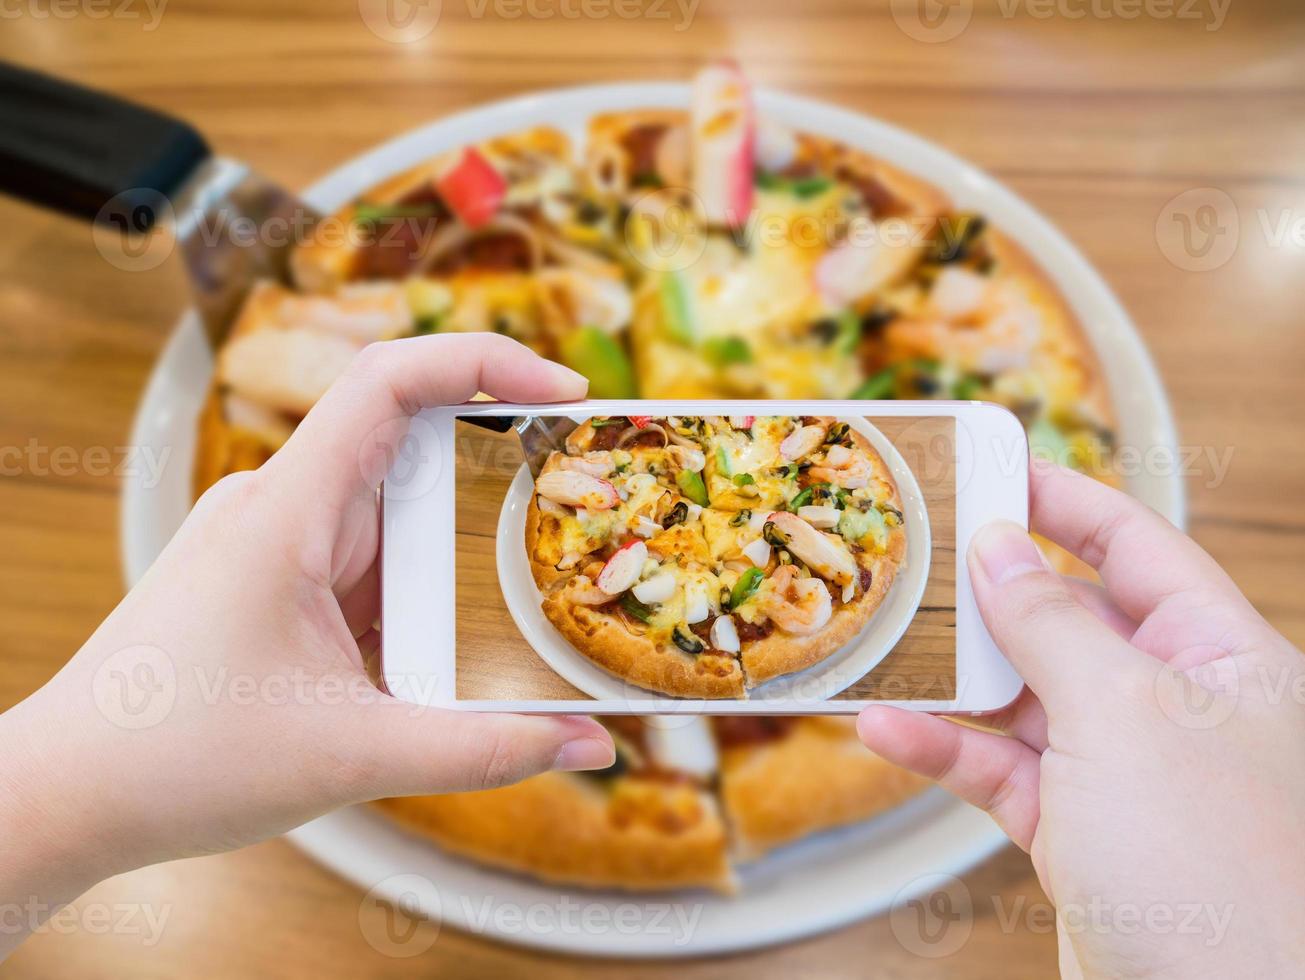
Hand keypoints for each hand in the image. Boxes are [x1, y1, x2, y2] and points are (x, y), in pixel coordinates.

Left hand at [0, 334, 613, 956]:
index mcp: (286, 511)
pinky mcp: (276, 581)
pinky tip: (466, 638)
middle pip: (412, 446)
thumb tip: (596, 746)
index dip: (484, 361)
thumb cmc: (177, 762)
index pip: (389, 381)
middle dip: (504, 465)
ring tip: (544, 579)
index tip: (567, 392)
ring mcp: (276, 543)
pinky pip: (370, 561)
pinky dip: (425, 588)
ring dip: (465, 541)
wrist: (66, 797)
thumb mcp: (354, 757)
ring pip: (395, 513)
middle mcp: (280, 507)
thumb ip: (484, 750)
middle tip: (588, 496)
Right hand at [858, 459, 1304, 978]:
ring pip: (1020, 696)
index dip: (1062, 501)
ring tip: (877, 641)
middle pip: (1066, 617)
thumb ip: (1049, 625)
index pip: (1136, 547)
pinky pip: (998, 768)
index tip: (988, 466)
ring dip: (948, 677)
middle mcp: (1175, 705)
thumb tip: (994, 546)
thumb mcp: (1121, 717)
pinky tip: (885, 730)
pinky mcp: (1077, 829)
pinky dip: (942, 750)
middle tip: (909, 552)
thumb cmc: (1210, 863)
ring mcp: (1123, 770)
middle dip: (986, 590)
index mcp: (1222, 657)